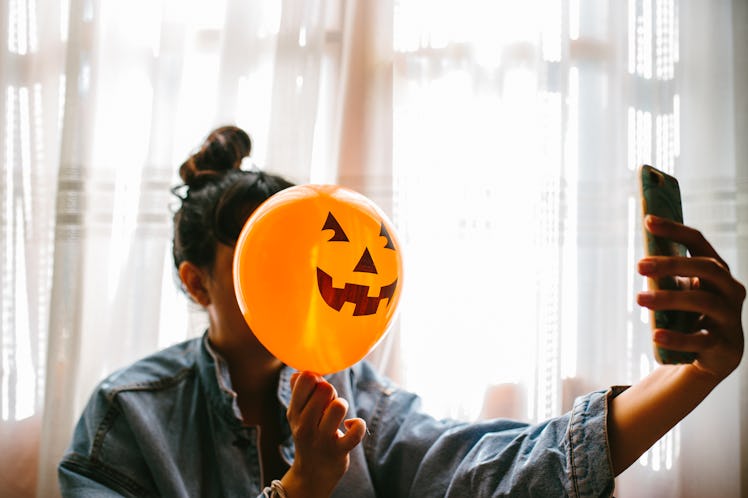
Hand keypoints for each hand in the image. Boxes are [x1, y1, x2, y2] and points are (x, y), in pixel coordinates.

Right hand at [280, 371, 365, 497]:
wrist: (312, 474)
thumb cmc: (309, 435)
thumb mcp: (298, 415)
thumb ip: (299, 391)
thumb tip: (300, 372)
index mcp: (294, 412)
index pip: (305, 379)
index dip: (317, 378)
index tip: (317, 390)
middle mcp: (304, 424)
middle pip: (325, 389)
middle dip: (332, 392)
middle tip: (329, 405)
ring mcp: (322, 439)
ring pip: (339, 406)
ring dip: (343, 405)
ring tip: (339, 414)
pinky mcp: (339, 450)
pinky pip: (356, 430)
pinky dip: (358, 424)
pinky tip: (351, 426)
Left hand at [637, 215, 744, 380]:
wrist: (712, 357)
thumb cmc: (691, 315)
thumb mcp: (680, 291)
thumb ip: (666, 275)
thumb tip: (640, 257)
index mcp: (717, 271)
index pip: (698, 242)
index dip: (674, 230)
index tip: (647, 220)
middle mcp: (730, 290)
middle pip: (705, 268)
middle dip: (671, 264)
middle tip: (639, 266)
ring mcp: (729, 318)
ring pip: (703, 301)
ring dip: (668, 298)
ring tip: (639, 299)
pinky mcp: (724, 345)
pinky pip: (700, 340)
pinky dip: (677, 337)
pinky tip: (656, 335)